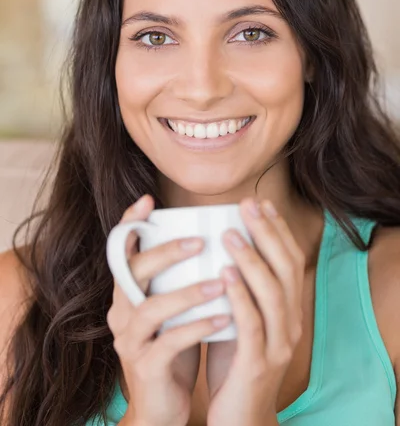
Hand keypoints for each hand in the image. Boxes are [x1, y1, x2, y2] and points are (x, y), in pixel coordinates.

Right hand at [107, 194, 230, 425]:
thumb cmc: (175, 345)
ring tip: (222, 281)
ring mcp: (130, 340)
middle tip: (199, 240)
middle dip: (165, 252)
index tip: (148, 200)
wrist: (164, 404)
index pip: (121, 251)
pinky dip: (197, 327)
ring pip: (151, 308)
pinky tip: (225, 318)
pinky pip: (169, 343)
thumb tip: (209, 232)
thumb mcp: (173, 306)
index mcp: (128, 292)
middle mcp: (121, 312)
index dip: (129, 224)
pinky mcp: (145, 366)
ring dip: (188, 292)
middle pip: (132, 273)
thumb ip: (178, 276)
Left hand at [206, 198, 304, 425]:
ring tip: (230, 232)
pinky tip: (224, 273)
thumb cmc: (234, 363)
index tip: (261, 202)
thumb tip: (215, 248)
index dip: (277, 230)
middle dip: (267, 233)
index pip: (289, 261)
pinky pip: (251, 324)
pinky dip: (239, 295)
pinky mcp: (258, 364)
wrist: (239, 419)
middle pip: (285, 270)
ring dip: (251, 259)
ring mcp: (278, 345)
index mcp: (288, 310)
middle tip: (248, 205)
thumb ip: (237, 289)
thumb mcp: (240, 320)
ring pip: (271, 294)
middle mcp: (290, 323)